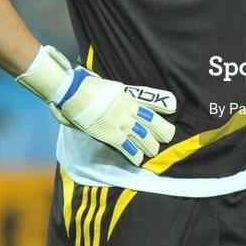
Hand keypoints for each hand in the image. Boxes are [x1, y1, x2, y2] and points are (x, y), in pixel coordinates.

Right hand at [18, 46, 175, 164]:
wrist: (72, 91)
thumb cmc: (85, 85)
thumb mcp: (106, 84)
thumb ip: (114, 91)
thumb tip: (115, 92)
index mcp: (127, 96)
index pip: (150, 102)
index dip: (164, 106)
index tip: (173, 109)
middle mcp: (128, 110)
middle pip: (152, 122)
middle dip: (162, 131)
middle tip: (167, 137)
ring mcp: (120, 122)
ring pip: (143, 137)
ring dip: (150, 146)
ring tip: (154, 152)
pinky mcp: (110, 134)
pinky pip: (127, 147)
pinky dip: (134, 155)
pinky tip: (139, 160)